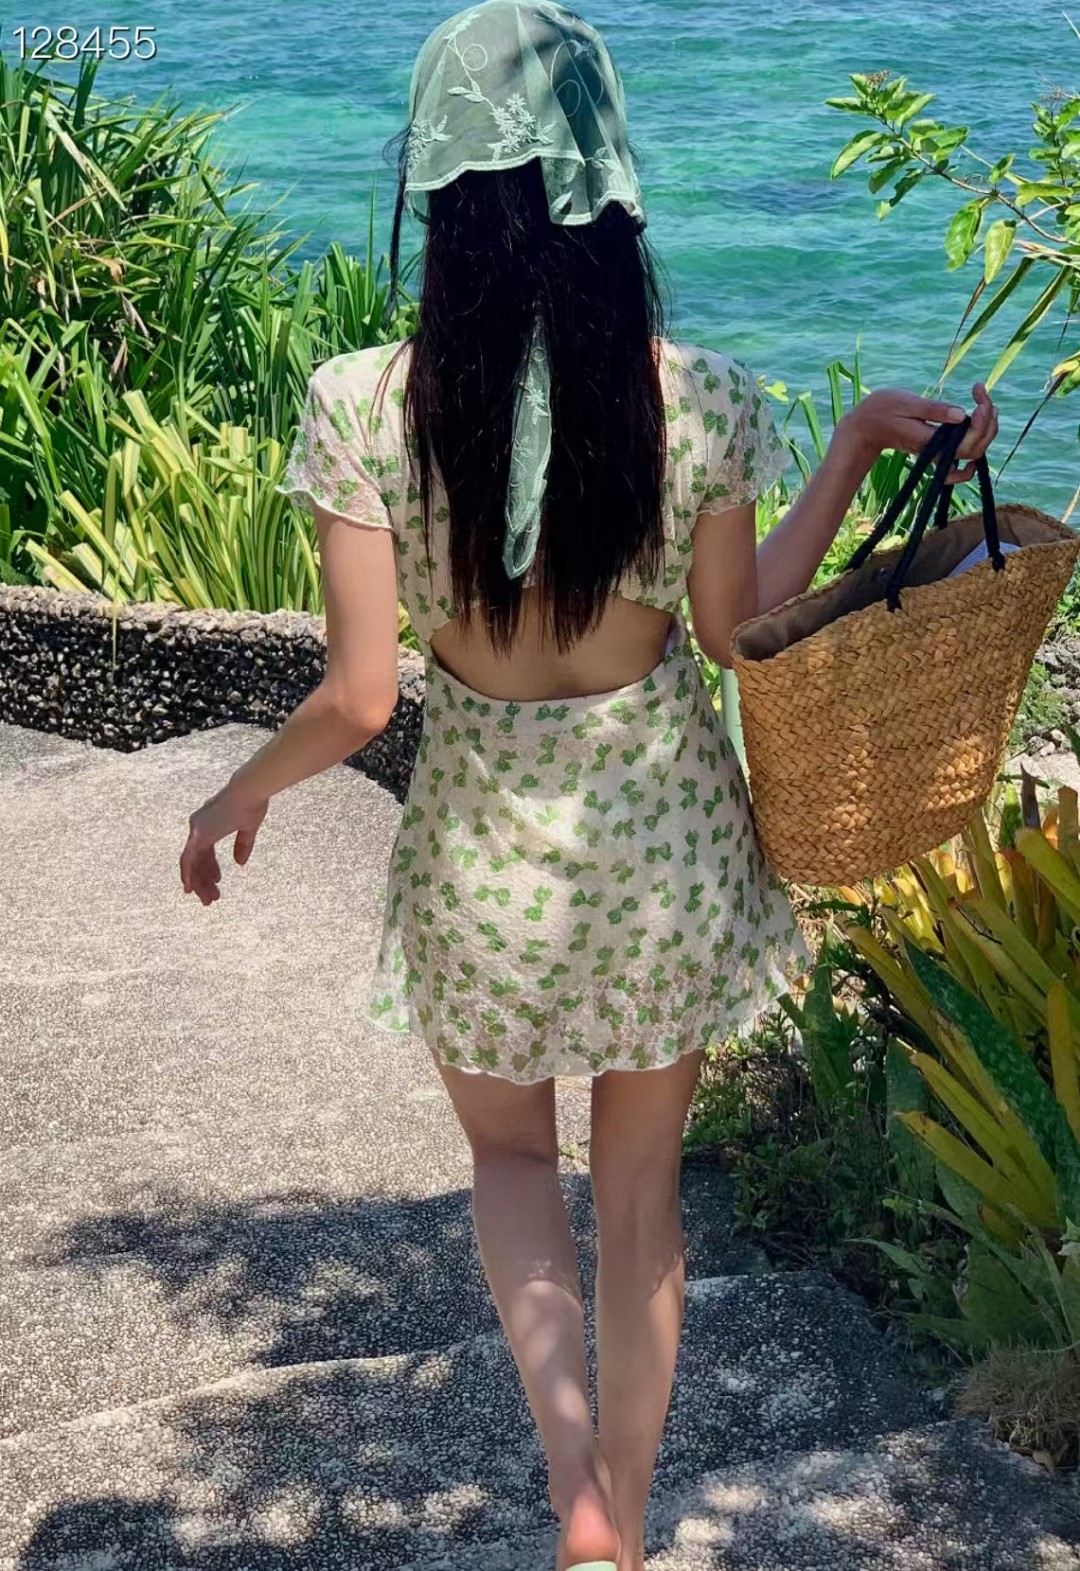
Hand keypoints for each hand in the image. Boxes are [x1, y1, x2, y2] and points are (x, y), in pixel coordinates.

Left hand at [179, 779, 267, 905]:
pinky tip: (190, 888)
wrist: (248, 792)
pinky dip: (188, 874)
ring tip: (208, 900)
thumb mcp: (248, 829)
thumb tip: (240, 864)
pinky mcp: (197, 834)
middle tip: (212, 898)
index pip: (205, 852)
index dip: (211, 868)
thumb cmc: (251, 803)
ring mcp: (196, 830)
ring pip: (191, 863)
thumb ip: (243, 845)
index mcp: (210, 824)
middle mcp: (199, 827)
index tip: (218, 881)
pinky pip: (187, 859)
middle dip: (205, 880)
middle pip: (197, 860)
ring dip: (199, 882)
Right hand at [838, 381, 998, 484]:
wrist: (864, 428)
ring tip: (984, 402)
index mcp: (929, 441)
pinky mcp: (936, 447)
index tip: (978, 393)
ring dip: (985, 429)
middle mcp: (936, 452)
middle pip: (976, 449)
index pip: (967, 442)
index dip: (982, 420)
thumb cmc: (880, 412)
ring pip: (973, 451)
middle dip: (988, 422)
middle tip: (982, 394)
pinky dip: (974, 445)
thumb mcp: (906, 404)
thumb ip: (933, 411)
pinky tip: (978, 427)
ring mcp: (936, 452)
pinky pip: (961, 456)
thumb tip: (962, 414)